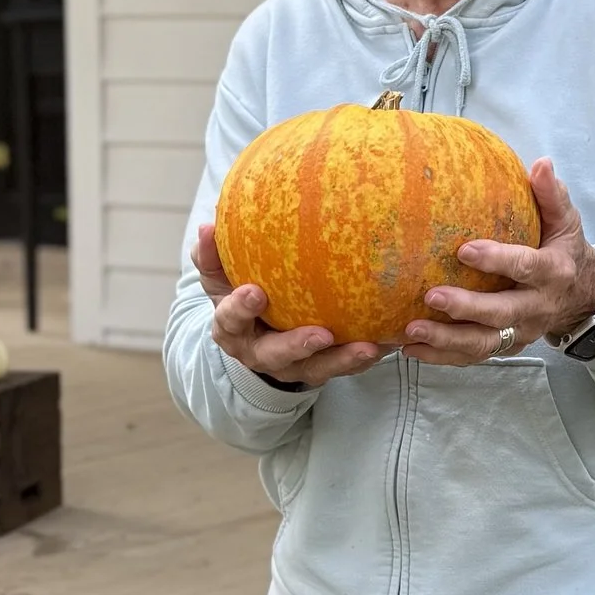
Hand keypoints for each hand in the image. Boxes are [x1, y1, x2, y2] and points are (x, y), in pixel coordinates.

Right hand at [192, 225, 381, 389]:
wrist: (255, 333)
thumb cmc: (239, 292)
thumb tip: (207, 226)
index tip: (256, 292)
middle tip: (322, 334)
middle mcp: (260, 354)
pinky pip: (343, 367)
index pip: (230, 321)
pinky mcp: (318, 369)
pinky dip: (363, 358)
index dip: (240, 309)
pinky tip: (386, 343)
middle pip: (276, 355)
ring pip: (316, 368)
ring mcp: (292, 366)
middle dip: (297, 346)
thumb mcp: (220, 276)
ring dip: (342, 361)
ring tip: (368, 348)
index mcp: (231, 330)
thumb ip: (211, 254)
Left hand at [406, 158, 594, 364]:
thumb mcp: (566, 222)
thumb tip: (541, 163)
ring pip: (484, 343)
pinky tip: (412, 348)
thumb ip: (552, 196)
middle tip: (432, 297)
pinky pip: (475, 356)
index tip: (464, 250)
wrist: (583, 296)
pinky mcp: (508, 346)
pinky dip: (443, 356)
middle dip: (467, 308)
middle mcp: (538, 307)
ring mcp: (522, 331)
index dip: (497, 260)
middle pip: (501, 313)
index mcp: (553, 272)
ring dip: (447, 340)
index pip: (525, 267)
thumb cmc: (565, 250)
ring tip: (412, 330)